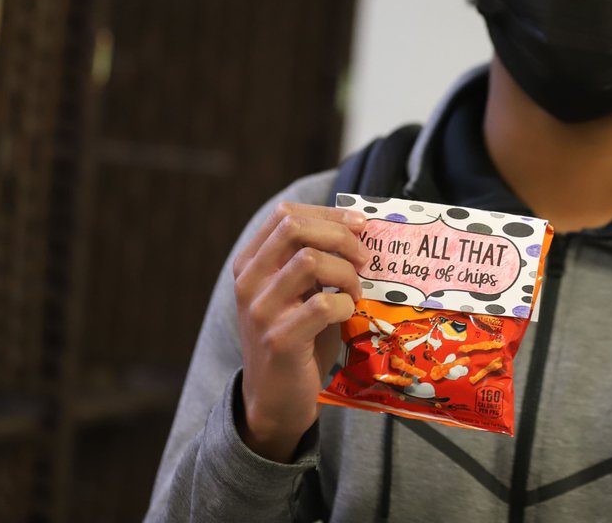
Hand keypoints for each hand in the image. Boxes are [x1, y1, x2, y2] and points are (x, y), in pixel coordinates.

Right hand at [231, 202, 367, 461]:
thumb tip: (358, 227)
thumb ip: (315, 260)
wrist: (275, 398)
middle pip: (294, 228)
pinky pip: (322, 304)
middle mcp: (248, 281)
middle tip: (363, 257)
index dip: (328, 214)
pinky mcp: (279, 339)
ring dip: (346, 273)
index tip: (359, 225)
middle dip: (339, 236)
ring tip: (355, 291)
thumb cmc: (296, 337)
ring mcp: (260, 310)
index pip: (285, 214)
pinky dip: (346, 305)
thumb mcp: (297, 292)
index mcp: (250, 263)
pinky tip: (348, 314)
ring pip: (309, 261)